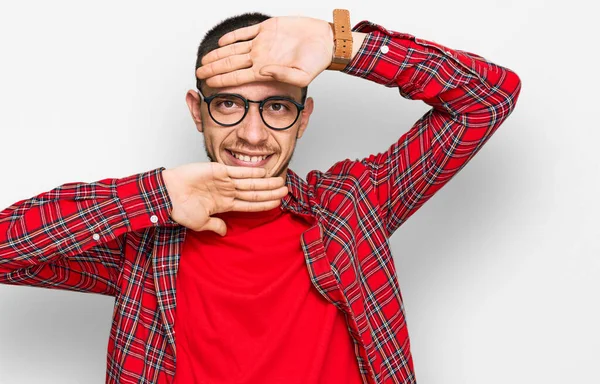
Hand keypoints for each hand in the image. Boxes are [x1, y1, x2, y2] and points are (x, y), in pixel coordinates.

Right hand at [162, 163, 287, 235]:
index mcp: (224, 205)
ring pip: (250, 182)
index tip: (278, 203)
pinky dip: (251, 172)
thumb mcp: (200, 223)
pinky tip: (264, 173)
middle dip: (270, 192)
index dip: (264, 204)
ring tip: (280, 182)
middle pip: (254, 192)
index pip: (249, 204)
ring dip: (266, 182)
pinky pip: (238, 171)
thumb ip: (215, 226)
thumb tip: (225, 232)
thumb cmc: (180, 209)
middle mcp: (227, 192)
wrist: (167, 194)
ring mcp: (224, 181)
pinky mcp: (217, 170)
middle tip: (286, 190)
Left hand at [196, 16, 333, 87]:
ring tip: (204, 60)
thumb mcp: (302, 75)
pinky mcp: (267, 28)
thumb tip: (262, 71)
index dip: (221, 79)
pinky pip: (245, 32)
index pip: (237, 76)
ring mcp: (262, 43)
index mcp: (266, 70)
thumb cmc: (317, 61)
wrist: (326, 42)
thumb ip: (282, 76)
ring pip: (234, 49)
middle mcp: (261, 57)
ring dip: (218, 54)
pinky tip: (222, 42)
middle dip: (213, 68)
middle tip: (198, 73)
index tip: (207, 83)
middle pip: (230, 63)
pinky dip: (233, 36)